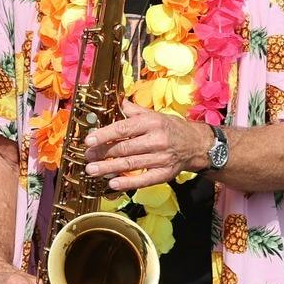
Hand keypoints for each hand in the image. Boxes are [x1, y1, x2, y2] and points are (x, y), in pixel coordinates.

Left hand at [84, 101, 213, 189]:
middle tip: (86, 157)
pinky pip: (144, 179)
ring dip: (109, 168)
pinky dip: (128, 182)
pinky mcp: (165, 173)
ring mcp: (162, 158)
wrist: (197, 144)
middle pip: (124, 148)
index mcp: (152, 123)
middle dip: (102, 153)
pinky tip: (112, 183)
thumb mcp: (154, 115)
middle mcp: (157, 140)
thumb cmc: (170, 128)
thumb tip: (114, 101)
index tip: (89, 140)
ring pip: (131, 164)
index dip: (104, 135)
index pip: (124, 128)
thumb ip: (133, 111)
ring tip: (91, 170)